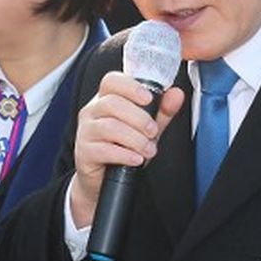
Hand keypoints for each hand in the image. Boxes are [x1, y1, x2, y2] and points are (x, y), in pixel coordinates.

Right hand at [69, 71, 184, 228]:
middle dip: (139, 118)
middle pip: (112, 104)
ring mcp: (86, 132)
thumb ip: (162, 111)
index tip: (148, 98)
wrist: (103, 178)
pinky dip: (125, 155)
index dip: (130, 87)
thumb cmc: (123, 148)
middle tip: (153, 132)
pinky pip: (104, 150)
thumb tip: (177, 94)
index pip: (111, 81)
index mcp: (105, 99)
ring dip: (135, 139)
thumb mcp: (146, 128)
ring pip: (109, 127)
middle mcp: (92, 112)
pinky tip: (136, 159)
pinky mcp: (84, 152)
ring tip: (149, 150)